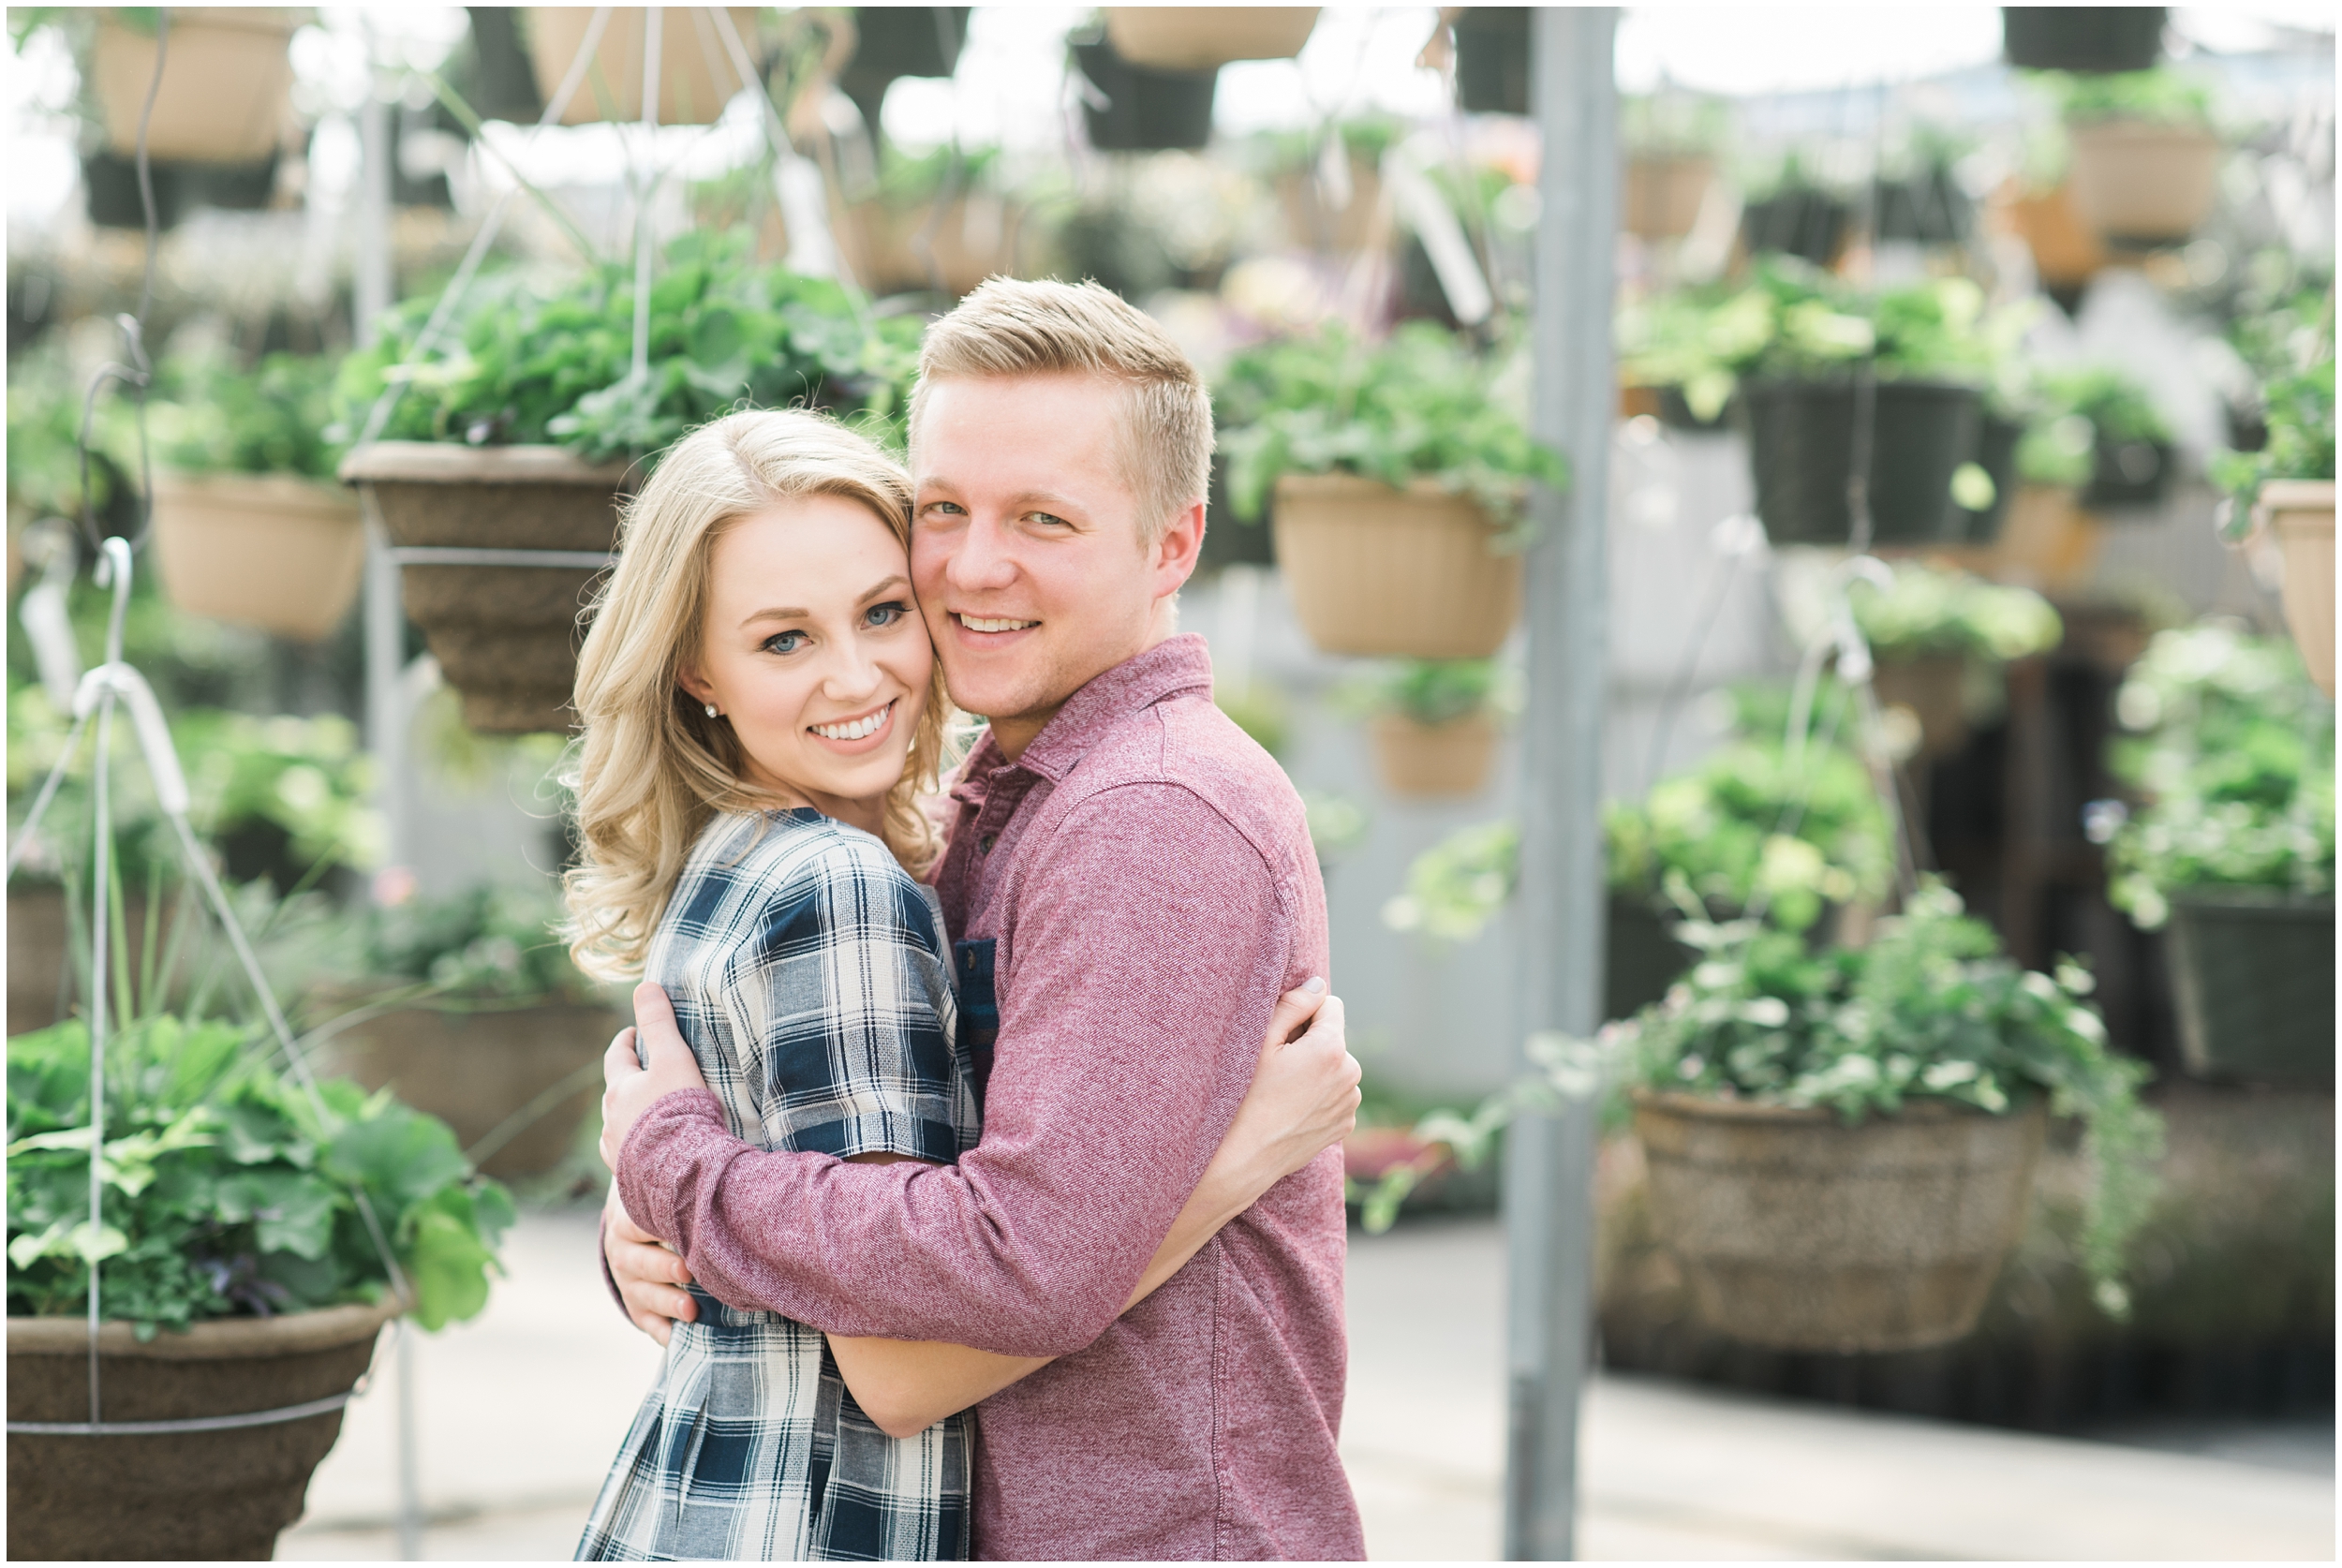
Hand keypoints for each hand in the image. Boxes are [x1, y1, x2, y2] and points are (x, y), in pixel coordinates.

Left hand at [599, 981, 710, 1172]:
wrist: (681, 1175)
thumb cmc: (678, 1112)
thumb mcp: (674, 1059)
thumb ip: (660, 1023)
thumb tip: (645, 985)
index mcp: (620, 1090)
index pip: (617, 1057)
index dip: (625, 1042)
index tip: (631, 1033)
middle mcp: (611, 1121)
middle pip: (615, 1094)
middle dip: (627, 1081)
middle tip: (644, 1074)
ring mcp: (618, 1152)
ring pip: (618, 1128)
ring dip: (629, 1118)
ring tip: (647, 1118)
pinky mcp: (630, 1179)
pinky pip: (628, 1158)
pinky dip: (636, 1149)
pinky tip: (649, 1155)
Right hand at [604, 1185, 696, 1344]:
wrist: (640, 1214)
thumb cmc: (665, 1194)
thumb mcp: (662, 1180)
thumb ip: (677, 1171)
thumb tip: (695, 1122)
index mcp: (627, 1216)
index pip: (635, 1223)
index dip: (655, 1229)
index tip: (682, 1236)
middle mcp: (621, 1248)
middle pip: (637, 1262)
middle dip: (663, 1268)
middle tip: (689, 1271)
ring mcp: (627, 1277)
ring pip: (640, 1294)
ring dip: (665, 1303)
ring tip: (692, 1310)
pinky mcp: (636, 1301)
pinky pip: (643, 1319)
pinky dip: (659, 1329)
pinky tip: (675, 1338)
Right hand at [1215, 980, 1360, 1194]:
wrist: (1244, 1159)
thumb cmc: (1245, 1097)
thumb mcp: (1261, 1043)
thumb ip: (1293, 1005)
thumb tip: (1318, 983)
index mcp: (1332, 1048)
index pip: (1330, 1004)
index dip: (1303, 1014)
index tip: (1282, 1036)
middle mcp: (1351, 1074)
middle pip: (1333, 1037)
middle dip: (1311, 1043)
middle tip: (1277, 1067)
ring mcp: (1350, 1102)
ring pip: (1335, 1067)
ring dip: (1316, 1070)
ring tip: (1282, 1091)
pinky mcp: (1345, 1124)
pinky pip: (1335, 1094)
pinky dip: (1319, 1096)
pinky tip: (1291, 1109)